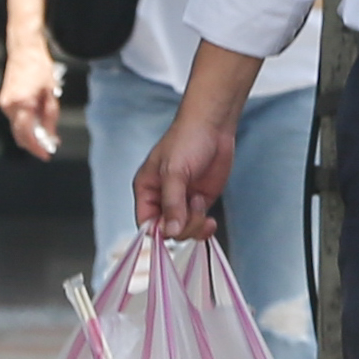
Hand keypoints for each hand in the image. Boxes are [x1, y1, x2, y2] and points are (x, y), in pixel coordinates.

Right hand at [0, 45, 63, 161]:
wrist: (24, 51)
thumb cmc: (40, 68)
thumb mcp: (51, 94)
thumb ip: (50, 117)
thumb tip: (50, 136)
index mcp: (22, 104)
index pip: (27, 134)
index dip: (37, 147)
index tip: (46, 155)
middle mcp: (9, 106)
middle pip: (19, 135)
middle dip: (34, 143)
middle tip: (49, 147)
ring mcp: (5, 104)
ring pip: (17, 127)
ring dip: (31, 133)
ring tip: (48, 132)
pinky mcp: (4, 101)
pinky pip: (15, 118)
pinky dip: (26, 123)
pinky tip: (38, 121)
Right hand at [135, 101, 239, 240]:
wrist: (213, 126)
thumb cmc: (187, 140)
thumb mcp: (175, 172)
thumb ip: (172, 203)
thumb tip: (171, 232)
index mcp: (146, 190)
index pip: (145, 224)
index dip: (158, 231)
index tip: (174, 227)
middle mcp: (162, 199)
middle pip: (166, 231)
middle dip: (182, 226)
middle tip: (195, 207)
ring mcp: (182, 201)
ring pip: (183, 231)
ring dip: (195, 223)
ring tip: (200, 199)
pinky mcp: (199, 202)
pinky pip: (198, 225)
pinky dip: (204, 227)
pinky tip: (210, 221)